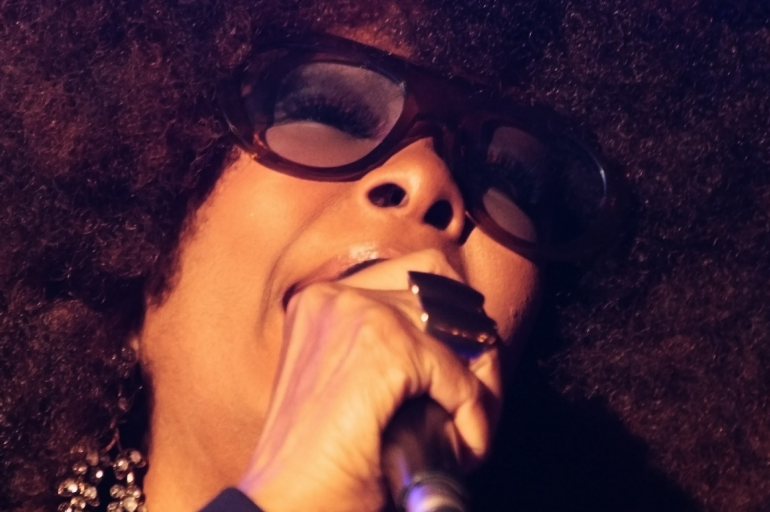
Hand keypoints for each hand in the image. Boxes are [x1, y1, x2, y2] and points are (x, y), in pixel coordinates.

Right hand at [236, 250, 503, 511]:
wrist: (287, 509)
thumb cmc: (320, 467)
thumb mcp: (361, 394)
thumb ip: (405, 358)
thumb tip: (483, 347)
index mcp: (321, 302)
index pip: (419, 276)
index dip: (451, 326)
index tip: (459, 378)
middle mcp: (333, 297)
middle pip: (444, 291)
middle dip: (470, 349)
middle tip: (469, 405)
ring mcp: (355, 315)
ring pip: (458, 330)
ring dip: (475, 387)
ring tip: (463, 433)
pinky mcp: (382, 349)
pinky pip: (461, 375)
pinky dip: (473, 417)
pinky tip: (460, 450)